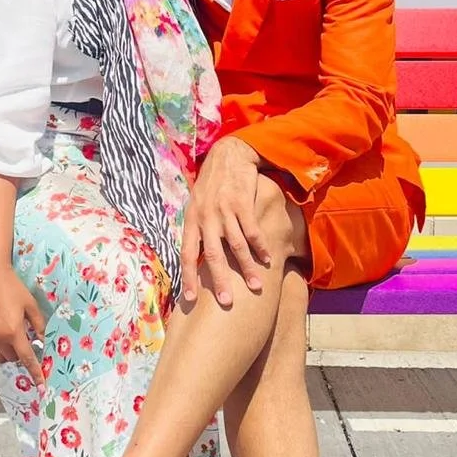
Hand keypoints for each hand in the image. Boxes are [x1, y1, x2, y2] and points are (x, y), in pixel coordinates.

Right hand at [0, 265, 44, 375]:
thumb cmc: (13, 288)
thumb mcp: (31, 305)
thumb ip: (39, 325)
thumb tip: (44, 341)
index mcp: (14, 331)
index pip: (27, 358)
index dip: (35, 372)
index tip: (41, 386)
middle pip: (12, 358)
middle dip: (20, 353)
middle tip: (23, 338)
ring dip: (7, 351)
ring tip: (9, 336)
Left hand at [180, 136, 271, 308]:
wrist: (228, 154)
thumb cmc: (212, 184)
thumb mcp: (196, 204)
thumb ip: (197, 229)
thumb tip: (194, 258)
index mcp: (192, 220)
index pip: (188, 253)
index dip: (188, 277)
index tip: (190, 299)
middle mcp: (206, 217)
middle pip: (213, 255)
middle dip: (220, 280)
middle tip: (226, 302)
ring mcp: (225, 209)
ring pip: (236, 245)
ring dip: (247, 267)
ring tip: (256, 286)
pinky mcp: (243, 202)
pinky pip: (252, 229)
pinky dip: (261, 246)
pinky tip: (268, 259)